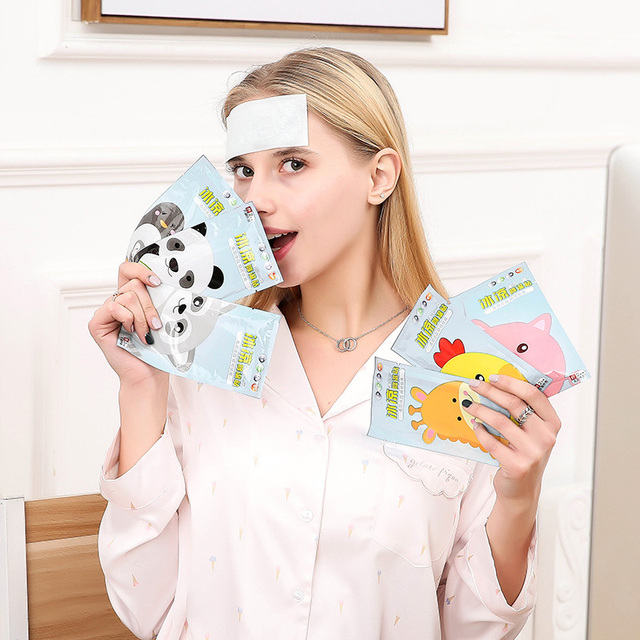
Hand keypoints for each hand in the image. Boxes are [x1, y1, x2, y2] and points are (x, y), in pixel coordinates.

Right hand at [88, 262, 167, 386]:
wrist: (148, 373)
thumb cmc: (156, 350)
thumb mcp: (160, 318)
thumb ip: (156, 300)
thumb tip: (162, 284)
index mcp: (132, 299)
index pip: (129, 270)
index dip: (141, 270)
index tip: (157, 282)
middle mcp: (118, 303)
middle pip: (133, 284)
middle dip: (149, 305)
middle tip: (155, 324)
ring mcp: (106, 312)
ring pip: (127, 296)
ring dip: (141, 317)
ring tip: (145, 334)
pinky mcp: (97, 323)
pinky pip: (114, 307)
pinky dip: (128, 319)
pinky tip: (131, 332)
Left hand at [465, 374, 560, 505]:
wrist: (522, 490)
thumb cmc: (525, 454)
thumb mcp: (533, 432)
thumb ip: (524, 411)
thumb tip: (497, 385)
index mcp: (552, 423)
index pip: (533, 395)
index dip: (511, 383)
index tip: (493, 377)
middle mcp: (546, 437)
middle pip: (514, 405)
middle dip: (490, 391)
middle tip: (474, 385)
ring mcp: (533, 453)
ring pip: (500, 422)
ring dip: (480, 410)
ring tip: (468, 404)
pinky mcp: (517, 465)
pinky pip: (492, 442)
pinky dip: (480, 431)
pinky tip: (474, 425)